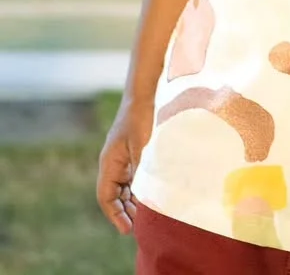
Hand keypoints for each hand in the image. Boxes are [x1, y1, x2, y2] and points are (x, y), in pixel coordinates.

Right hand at [97, 97, 153, 233]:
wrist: (146, 91)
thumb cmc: (142, 116)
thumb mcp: (142, 145)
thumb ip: (141, 170)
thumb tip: (144, 195)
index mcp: (110, 162)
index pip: (106, 196)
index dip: (115, 214)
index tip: (127, 229)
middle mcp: (113, 162)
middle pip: (114, 195)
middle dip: (125, 211)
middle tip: (140, 226)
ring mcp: (123, 157)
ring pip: (124, 187)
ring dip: (132, 201)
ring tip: (147, 216)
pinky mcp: (133, 152)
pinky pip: (132, 177)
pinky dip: (139, 188)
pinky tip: (151, 194)